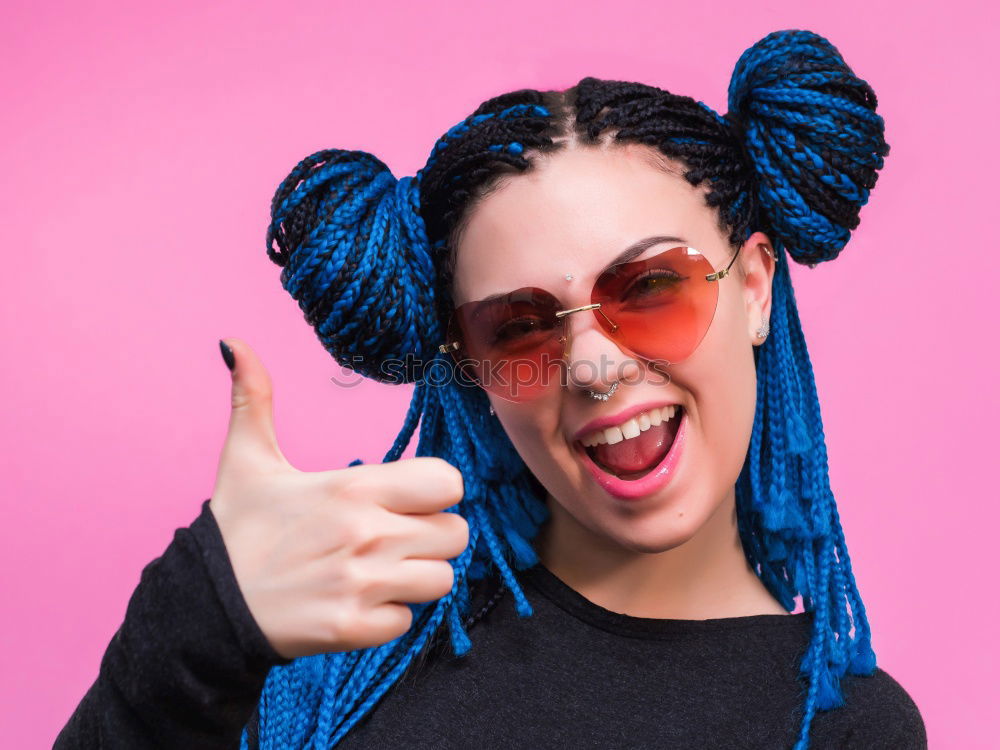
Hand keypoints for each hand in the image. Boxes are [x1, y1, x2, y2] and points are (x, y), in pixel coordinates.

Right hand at [209, 339, 467, 659]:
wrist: (204, 606)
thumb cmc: (236, 531)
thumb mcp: (247, 460)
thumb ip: (253, 399)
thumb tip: (234, 344)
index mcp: (354, 488)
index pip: (449, 482)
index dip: (436, 491)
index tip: (409, 499)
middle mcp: (368, 534)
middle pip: (456, 533)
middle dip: (433, 535)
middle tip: (395, 537)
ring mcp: (363, 585)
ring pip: (442, 579)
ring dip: (417, 576)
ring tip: (379, 571)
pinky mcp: (355, 629)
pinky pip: (408, 621)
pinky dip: (389, 616)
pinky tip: (357, 602)